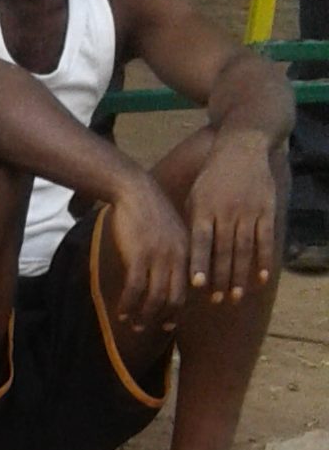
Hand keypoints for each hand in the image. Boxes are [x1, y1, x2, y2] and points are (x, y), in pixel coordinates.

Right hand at [106, 173, 188, 328]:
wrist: (135, 192)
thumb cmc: (149, 211)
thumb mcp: (170, 232)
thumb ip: (173, 253)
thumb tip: (164, 275)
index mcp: (188, 252)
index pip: (188, 289)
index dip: (179, 311)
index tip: (170, 325)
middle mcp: (178, 258)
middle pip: (174, 298)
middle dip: (162, 319)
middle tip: (148, 329)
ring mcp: (159, 258)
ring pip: (155, 298)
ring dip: (144, 316)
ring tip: (133, 326)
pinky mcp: (139, 256)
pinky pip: (135, 289)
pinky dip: (128, 305)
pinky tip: (121, 313)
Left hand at [185, 133, 277, 302]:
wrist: (241, 148)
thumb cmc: (211, 178)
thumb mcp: (195, 197)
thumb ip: (192, 223)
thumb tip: (182, 254)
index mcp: (204, 210)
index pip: (200, 242)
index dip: (199, 263)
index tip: (196, 286)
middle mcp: (226, 212)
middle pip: (223, 251)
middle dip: (220, 278)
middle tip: (217, 301)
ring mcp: (248, 211)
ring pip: (244, 249)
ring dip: (240, 275)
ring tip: (236, 296)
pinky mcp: (267, 209)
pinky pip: (265, 239)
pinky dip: (264, 259)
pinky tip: (261, 278)